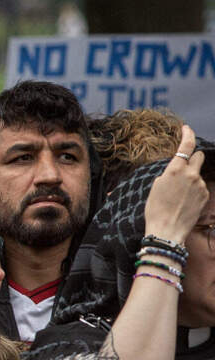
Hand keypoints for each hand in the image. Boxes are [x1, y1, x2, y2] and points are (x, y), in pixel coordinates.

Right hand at [143, 124, 207, 244]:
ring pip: (199, 174)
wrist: (167, 230)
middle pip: (199, 156)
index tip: (186, 129)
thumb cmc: (155, 210)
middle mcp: (191, 175)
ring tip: (179, 195)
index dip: (188, 134)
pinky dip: (194, 191)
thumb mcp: (155, 187)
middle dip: (192, 159)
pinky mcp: (206, 195)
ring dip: (191, 178)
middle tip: (183, 168)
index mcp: (175, 170)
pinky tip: (185, 202)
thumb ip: (167, 174)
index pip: (186, 146)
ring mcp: (200, 185)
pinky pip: (201, 187)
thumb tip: (173, 171)